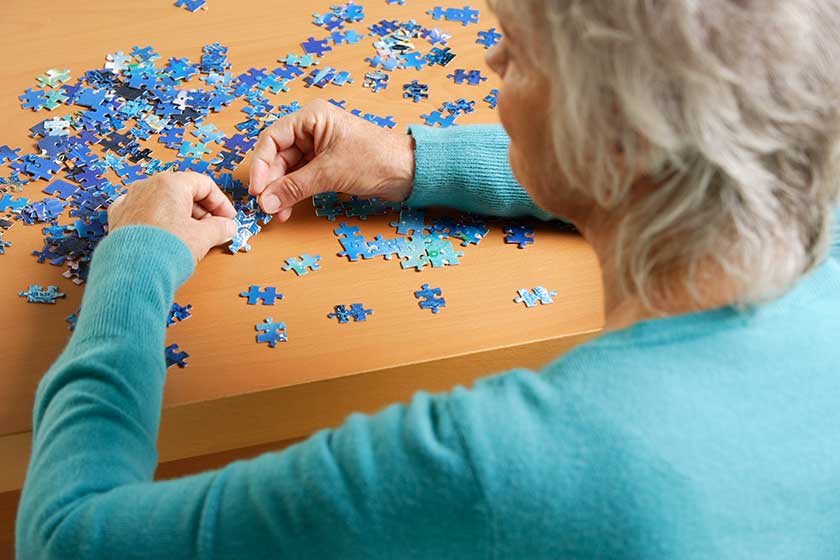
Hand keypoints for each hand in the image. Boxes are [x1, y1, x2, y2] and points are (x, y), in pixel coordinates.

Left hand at [108, 171, 236, 262]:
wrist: (132, 272)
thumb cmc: (165, 249)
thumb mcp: (203, 237)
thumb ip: (219, 228)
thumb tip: (227, 227)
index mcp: (170, 184)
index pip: (204, 184)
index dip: (221, 203)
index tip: (228, 218)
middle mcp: (147, 187)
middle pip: (183, 191)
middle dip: (202, 211)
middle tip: (214, 229)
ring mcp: (130, 201)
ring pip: (163, 202)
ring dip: (182, 216)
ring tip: (193, 237)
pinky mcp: (119, 218)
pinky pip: (145, 214)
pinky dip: (159, 222)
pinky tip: (166, 237)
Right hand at [248, 99, 415, 219]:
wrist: (409, 172)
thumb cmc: (376, 159)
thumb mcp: (330, 173)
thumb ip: (295, 187)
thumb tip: (266, 202)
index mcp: (312, 117)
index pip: (272, 138)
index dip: (261, 165)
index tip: (258, 190)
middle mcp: (313, 129)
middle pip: (278, 156)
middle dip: (272, 182)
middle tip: (266, 206)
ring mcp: (320, 148)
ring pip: (289, 170)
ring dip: (282, 191)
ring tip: (278, 213)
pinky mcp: (328, 165)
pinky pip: (303, 178)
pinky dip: (295, 193)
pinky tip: (289, 209)